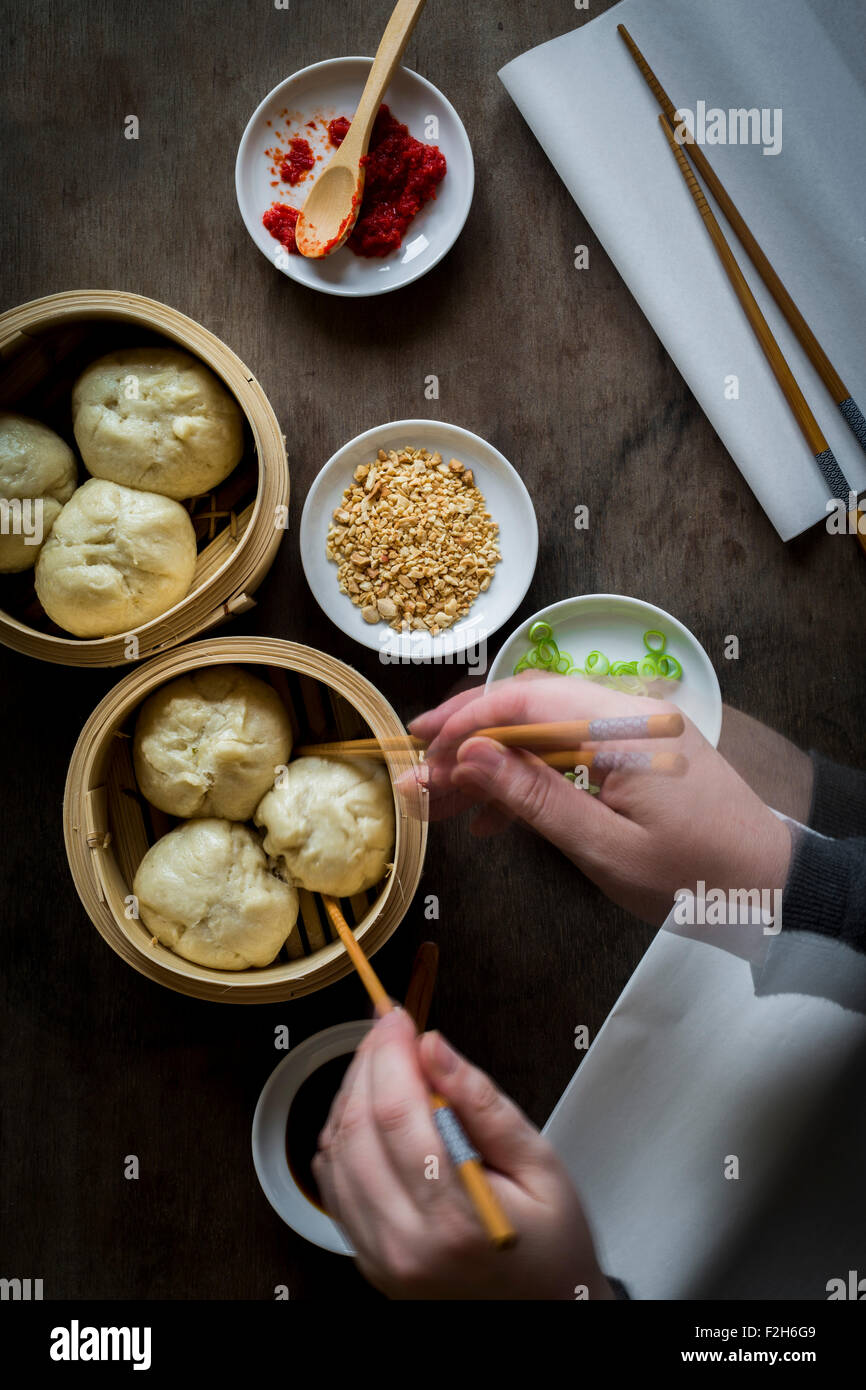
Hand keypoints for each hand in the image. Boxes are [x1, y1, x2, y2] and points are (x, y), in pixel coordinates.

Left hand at [312, 1007, 612, 1299]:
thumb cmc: (553, 1245)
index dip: (389, 1054)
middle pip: (356, 1129)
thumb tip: (434, 1047)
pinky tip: (370, 1110)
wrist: (546, 1313)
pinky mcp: (369, 1261)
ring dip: (349, 1094)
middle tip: (388, 1029)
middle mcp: (406, 1245)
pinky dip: (343, 1135)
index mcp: (456, 1220)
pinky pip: (334, 1185)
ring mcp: (380, 1258)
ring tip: (382, 1063)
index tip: (397, 1018)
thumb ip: (482, 1103)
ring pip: (334, 1153)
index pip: (397, 1116)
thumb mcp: (540, 1164)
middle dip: (366, 1064)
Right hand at [409, 673, 792, 924]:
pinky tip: (493, 819)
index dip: (465, 723)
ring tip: (444, 807)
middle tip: (422, 783)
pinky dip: (529, 777)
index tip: (421, 753)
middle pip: (528, 709)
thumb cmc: (695, 877)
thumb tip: (469, 756)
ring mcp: (633, 731)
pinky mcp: (636, 753)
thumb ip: (534, 797)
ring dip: (492, 765)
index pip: (525, 701)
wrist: (770, 888)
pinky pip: (569, 750)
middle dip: (469, 744)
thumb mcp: (604, 847)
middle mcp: (627, 714)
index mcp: (622, 728)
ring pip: (542, 731)